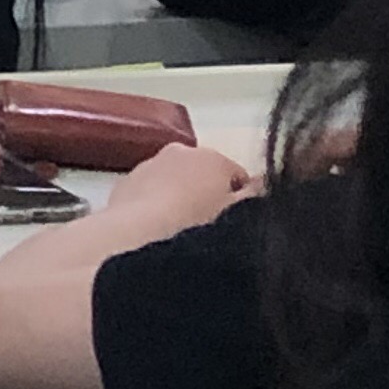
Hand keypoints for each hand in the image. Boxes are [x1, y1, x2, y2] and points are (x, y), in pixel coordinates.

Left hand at [104, 142, 256, 246]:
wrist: (138, 237)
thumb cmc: (198, 226)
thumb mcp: (239, 215)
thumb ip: (257, 196)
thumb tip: (265, 181)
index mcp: (212, 157)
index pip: (239, 177)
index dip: (242, 204)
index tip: (236, 226)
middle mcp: (179, 152)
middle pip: (204, 176)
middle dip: (209, 198)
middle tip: (210, 231)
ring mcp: (148, 166)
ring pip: (174, 184)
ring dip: (179, 202)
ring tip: (182, 235)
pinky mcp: (124, 186)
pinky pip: (148, 195)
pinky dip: (154, 209)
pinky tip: (156, 234)